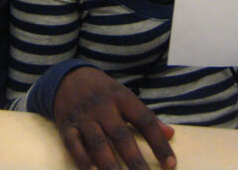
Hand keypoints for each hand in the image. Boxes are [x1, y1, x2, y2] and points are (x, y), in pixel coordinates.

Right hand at [52, 66, 175, 169]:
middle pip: (121, 136)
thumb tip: (171, 134)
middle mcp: (103, 107)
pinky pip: (73, 144)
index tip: (170, 165)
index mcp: (122, 98)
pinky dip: (82, 159)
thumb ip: (147, 116)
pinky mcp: (67, 126)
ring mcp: (84, 117)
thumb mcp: (126, 96)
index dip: (158, 143)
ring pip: (98, 143)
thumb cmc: (103, 91)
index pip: (145, 121)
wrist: (67, 77)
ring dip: (110, 165)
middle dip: (135, 161)